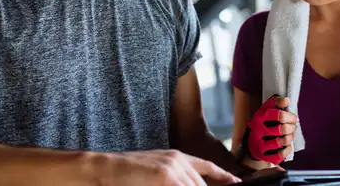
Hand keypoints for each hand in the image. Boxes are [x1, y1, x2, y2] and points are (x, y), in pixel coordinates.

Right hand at [109, 149, 240, 184]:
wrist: (104, 168)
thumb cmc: (124, 173)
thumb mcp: (154, 169)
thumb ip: (172, 177)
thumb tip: (184, 182)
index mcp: (176, 156)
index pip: (206, 166)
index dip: (222, 175)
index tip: (235, 182)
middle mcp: (178, 160)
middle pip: (201, 185)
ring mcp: (173, 169)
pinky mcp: (166, 177)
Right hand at [243, 95, 297, 164]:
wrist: (251, 143)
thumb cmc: (262, 124)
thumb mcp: (265, 109)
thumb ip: (276, 102)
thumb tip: (287, 100)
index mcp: (260, 117)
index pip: (279, 115)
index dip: (290, 117)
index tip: (293, 118)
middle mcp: (258, 130)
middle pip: (283, 129)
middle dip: (292, 128)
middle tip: (292, 127)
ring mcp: (260, 144)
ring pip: (283, 141)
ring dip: (290, 138)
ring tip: (289, 136)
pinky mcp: (264, 156)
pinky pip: (281, 154)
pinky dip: (287, 149)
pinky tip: (286, 145)